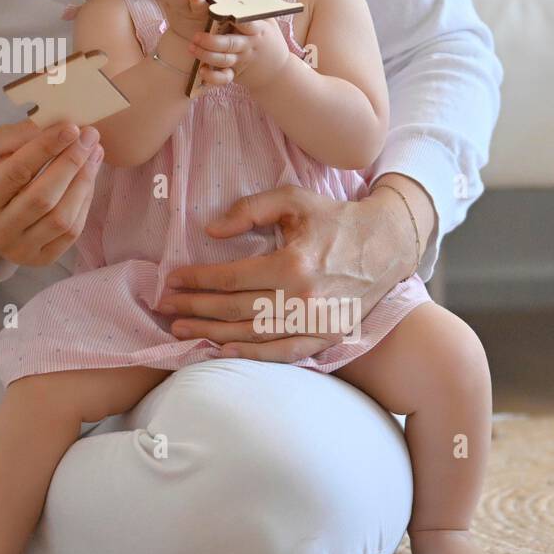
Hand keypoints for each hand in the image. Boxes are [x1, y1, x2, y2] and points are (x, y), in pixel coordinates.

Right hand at [0, 119, 104, 267]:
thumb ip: (21, 135)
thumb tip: (59, 126)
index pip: (17, 171)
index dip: (47, 148)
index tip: (73, 127)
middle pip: (42, 197)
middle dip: (71, 163)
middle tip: (90, 137)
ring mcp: (17, 250)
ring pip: (61, 218)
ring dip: (84, 181)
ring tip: (94, 155)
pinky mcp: (39, 260)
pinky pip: (71, 233)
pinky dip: (85, 202)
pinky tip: (88, 179)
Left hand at [153, 185, 418, 360]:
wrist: (388, 243)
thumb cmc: (335, 218)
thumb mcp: (293, 199)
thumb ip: (250, 210)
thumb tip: (211, 230)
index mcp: (293, 263)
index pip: (231, 278)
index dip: (197, 280)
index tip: (171, 279)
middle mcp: (304, 298)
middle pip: (236, 309)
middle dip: (195, 309)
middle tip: (164, 308)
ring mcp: (317, 321)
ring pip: (255, 334)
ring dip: (213, 335)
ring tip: (182, 331)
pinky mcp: (329, 335)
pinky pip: (285, 352)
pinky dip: (254, 355)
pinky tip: (225, 351)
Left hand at [186, 18, 291, 94]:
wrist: (279, 72)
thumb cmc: (269, 40)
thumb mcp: (269, 22)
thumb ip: (256, 8)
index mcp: (256, 30)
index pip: (244, 22)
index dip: (230, 16)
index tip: (215, 10)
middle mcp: (248, 45)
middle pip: (229, 44)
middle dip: (211, 41)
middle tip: (195, 36)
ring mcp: (241, 61)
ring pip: (223, 59)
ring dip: (206, 55)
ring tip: (192, 47)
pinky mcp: (235, 73)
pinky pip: (223, 78)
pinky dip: (212, 77)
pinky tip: (202, 70)